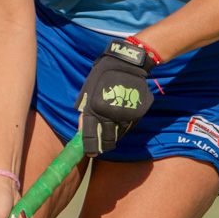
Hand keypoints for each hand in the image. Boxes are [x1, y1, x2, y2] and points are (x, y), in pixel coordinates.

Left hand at [76, 39, 156, 154]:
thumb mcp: (88, 91)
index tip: (90, 153)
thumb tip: (81, 130)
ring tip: (111, 128)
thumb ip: (84, 112)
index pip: (90, 136)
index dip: (90, 148)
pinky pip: (128, 126)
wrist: (127, 64)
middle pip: (107, 140)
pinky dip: (123, 126)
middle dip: (104, 145)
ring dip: (114, 134)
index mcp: (94, 110)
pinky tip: (121, 118)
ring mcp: (125, 115)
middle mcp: (110, 115)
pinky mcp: (137, 113)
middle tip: (102, 146)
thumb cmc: (102, 76)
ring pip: (118, 134)